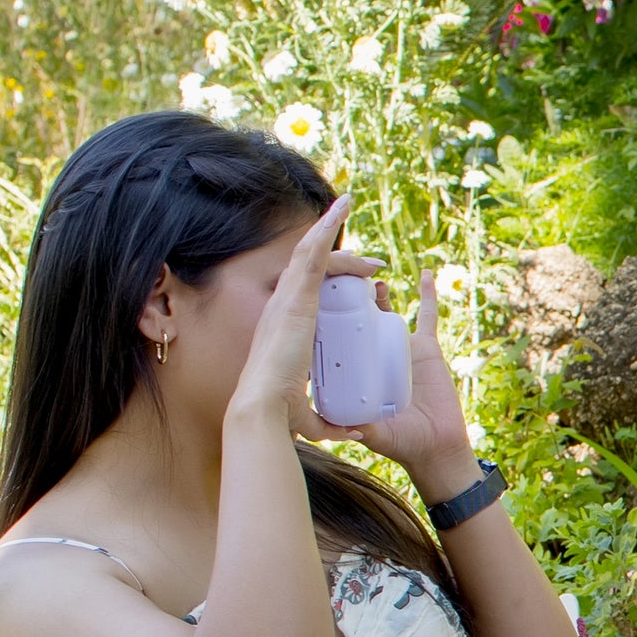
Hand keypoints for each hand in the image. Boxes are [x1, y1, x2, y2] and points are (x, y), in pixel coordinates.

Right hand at [233, 197, 353, 431]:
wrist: (263, 408)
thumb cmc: (281, 414)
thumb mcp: (312, 416)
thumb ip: (332, 422)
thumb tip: (356, 430)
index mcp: (285, 328)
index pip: (309, 295)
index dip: (333, 284)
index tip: (362, 287)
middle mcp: (281, 307)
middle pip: (311, 268)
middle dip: (340, 259)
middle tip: (372, 266)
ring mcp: (286, 298)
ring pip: (311, 252)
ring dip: (331, 229)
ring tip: (350, 206)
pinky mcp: (296, 295)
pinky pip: (313, 252)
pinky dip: (326, 227)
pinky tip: (341, 207)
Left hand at [343, 264, 478, 500]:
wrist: (436, 451)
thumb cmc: (402, 444)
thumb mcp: (372, 432)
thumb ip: (355, 427)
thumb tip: (337, 422)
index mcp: (356, 373)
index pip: (334, 339)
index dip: (326, 319)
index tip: (317, 299)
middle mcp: (374, 358)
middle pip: (357, 319)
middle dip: (348, 298)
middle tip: (340, 279)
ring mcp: (399, 350)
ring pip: (386, 312)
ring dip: (377, 292)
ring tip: (370, 278)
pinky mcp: (426, 349)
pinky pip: (428, 316)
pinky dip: (428, 295)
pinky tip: (426, 275)